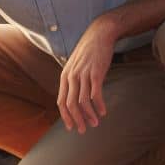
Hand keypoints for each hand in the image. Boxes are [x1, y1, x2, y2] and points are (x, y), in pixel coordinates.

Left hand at [57, 16, 116, 132]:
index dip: (66, 116)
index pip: (61, 102)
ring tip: (96, 123)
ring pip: (83, 101)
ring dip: (89, 115)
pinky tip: (103, 111)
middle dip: (77, 120)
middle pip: (71, 104)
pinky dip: (99, 105)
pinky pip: (96, 94)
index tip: (72, 127)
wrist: (100, 34)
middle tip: (84, 130)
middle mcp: (72, 76)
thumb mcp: (75, 65)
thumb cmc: (89, 51)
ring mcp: (83, 74)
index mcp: (65, 76)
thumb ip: (73, 80)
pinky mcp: (96, 73)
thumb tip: (74, 96)